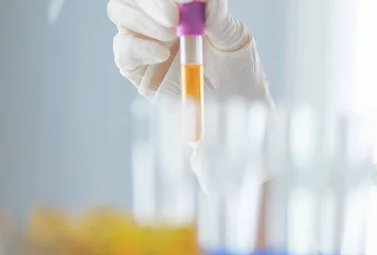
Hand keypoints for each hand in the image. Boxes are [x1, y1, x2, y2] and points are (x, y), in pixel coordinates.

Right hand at [108, 0, 266, 100]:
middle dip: (151, 2)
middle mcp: (158, 17)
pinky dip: (138, 48)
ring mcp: (144, 40)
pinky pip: (123, 50)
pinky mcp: (137, 69)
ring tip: (172, 35)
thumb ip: (218, 18)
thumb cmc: (237, 69)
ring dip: (144, 20)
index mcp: (181, 5)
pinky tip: (162, 54)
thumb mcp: (234, 40)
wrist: (236, 104)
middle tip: (173, 16)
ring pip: (121, 13)